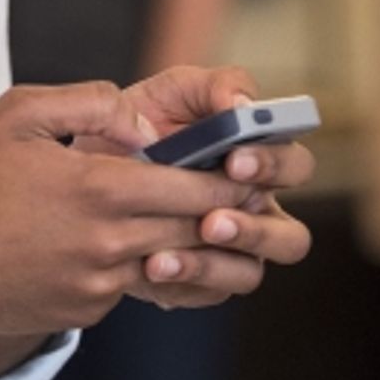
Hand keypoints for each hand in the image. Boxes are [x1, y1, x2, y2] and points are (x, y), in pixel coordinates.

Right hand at [0, 81, 260, 335]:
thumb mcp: (18, 113)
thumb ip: (91, 104)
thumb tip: (146, 125)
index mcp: (96, 189)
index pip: (195, 191)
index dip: (230, 182)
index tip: (249, 171)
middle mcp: (105, 245)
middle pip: (194, 234)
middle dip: (222, 215)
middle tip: (239, 197)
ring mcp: (94, 287)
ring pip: (164, 264)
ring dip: (180, 243)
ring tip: (181, 220)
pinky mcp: (78, 315)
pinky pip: (122, 288)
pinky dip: (125, 266)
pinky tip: (99, 244)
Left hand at [123, 64, 314, 308]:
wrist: (84, 169)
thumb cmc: (141, 125)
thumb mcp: (171, 93)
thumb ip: (213, 87)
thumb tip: (244, 105)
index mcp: (257, 163)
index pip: (295, 166)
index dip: (275, 165)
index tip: (236, 159)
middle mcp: (253, 213)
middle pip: (290, 237)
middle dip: (255, 229)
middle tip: (212, 217)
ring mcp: (230, 253)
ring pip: (251, 273)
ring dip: (217, 262)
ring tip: (177, 244)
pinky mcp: (199, 282)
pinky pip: (206, 292)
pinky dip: (182, 277)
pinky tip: (152, 263)